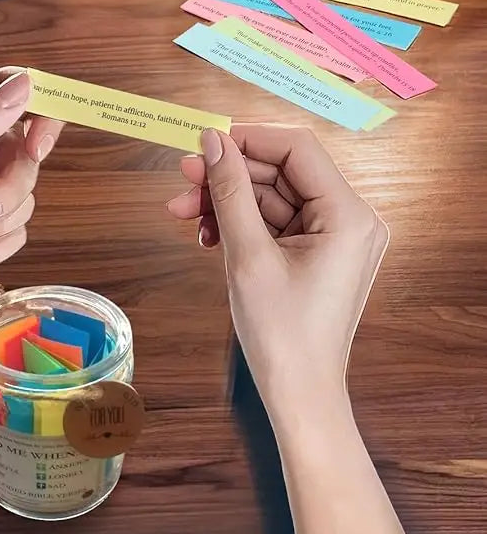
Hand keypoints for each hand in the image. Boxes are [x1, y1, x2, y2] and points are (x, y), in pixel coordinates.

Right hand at [167, 125, 388, 413]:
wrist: (297, 394)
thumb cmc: (280, 333)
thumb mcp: (247, 255)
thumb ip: (229, 191)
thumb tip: (211, 141)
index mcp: (349, 215)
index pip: (297, 149)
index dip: (248, 139)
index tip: (203, 143)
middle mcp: (350, 219)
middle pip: (280, 172)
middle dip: (228, 175)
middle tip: (182, 179)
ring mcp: (334, 237)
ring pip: (271, 197)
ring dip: (226, 201)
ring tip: (182, 212)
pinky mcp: (316, 252)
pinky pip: (274, 221)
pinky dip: (239, 223)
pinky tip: (207, 235)